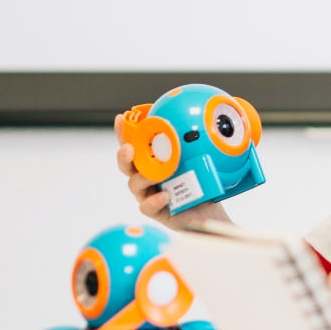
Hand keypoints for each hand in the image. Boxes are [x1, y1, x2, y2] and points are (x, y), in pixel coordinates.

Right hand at [114, 114, 229, 231]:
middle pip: (127, 164)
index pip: (134, 145)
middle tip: (129, 149)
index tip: (121, 118)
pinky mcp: (155, 211)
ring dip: (143, 177)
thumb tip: (190, 121)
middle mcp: (146, 176)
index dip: (124, 132)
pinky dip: (155, 200)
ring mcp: (149, 194)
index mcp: (152, 161)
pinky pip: (147, 207)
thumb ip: (189, 145)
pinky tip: (165, 195)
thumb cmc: (200, 184)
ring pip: (134, 184)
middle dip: (124, 155)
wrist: (209, 211)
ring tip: (157, 175)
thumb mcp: (197, 160)